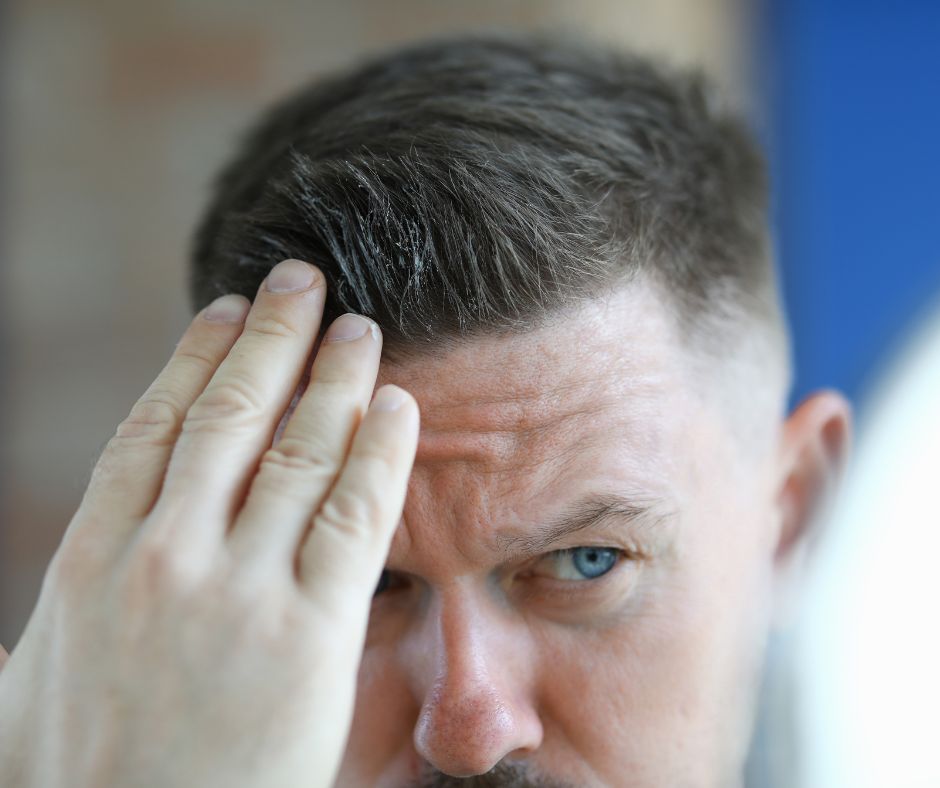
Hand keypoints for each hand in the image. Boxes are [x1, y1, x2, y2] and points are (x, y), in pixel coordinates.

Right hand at [0, 259, 418, 787]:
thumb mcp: (22, 695)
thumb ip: (35, 632)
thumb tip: (20, 620)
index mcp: (89, 563)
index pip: (151, 428)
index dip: (193, 360)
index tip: (223, 313)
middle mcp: (161, 559)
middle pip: (228, 417)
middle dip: (270, 338)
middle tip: (301, 281)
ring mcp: (237, 594)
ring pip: (296, 452)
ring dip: (332, 377)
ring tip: (360, 327)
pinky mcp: (309, 637)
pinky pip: (353, 519)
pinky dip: (378, 454)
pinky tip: (398, 406)